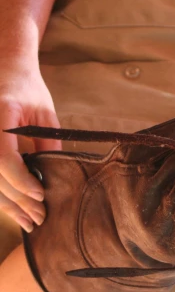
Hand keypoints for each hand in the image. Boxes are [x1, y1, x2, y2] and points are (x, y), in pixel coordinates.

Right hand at [0, 60, 59, 231]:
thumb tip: (52, 178)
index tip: (41, 195)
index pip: (2, 158)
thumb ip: (47, 143)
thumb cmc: (28, 90)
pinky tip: (13, 208)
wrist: (5, 70)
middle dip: (16, 200)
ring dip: (6, 204)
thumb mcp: (44, 114)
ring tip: (28, 221)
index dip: (21, 181)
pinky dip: (0, 193)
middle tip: (38, 218)